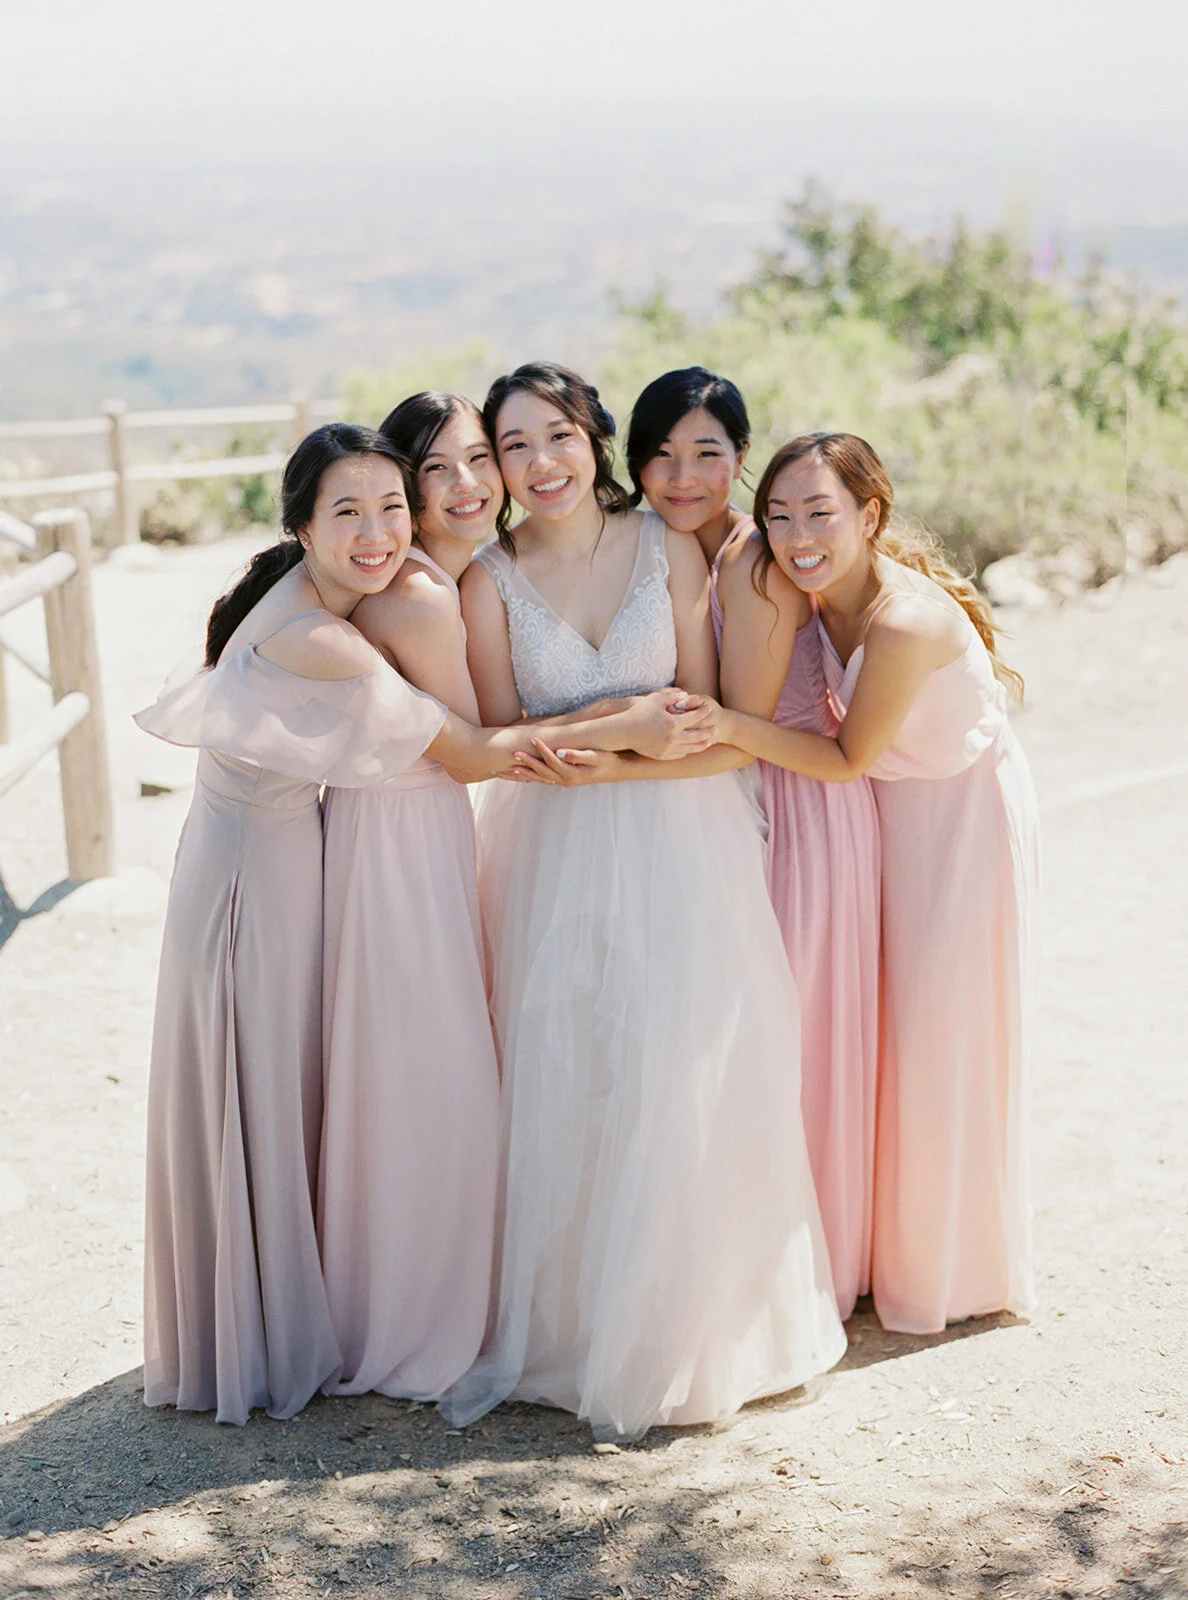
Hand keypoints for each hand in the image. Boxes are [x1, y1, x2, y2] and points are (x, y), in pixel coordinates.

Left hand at [501, 739, 618, 786]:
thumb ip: (578, 755)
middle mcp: (565, 780)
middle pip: (541, 772)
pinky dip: (528, 777)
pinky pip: (542, 779)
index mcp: (572, 774)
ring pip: (538, 778)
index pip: (552, 760)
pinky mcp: (562, 779)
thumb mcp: (597, 756)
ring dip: (522, 774)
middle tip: (511, 754)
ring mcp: (563, 781)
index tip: (532, 738)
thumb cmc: (608, 760)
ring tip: (506, 770)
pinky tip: (518, 774)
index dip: (541, 749)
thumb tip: (560, 752)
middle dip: (526, 763)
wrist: (616, 770)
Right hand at [627, 689, 716, 759]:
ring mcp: (667, 749)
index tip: (709, 708)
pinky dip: (686, 751)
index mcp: (673, 723)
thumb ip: (673, 696)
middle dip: (707, 732)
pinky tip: (690, 748)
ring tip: (707, 742)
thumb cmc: (639, 713)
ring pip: (690, 749)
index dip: (703, 711)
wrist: (624, 732)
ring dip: (700, 745)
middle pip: (696, 736)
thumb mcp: (656, 700)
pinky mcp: (662, 756)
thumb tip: (686, 696)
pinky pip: (679, 754)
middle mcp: (672, 738)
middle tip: (716, 729)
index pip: (694, 717)